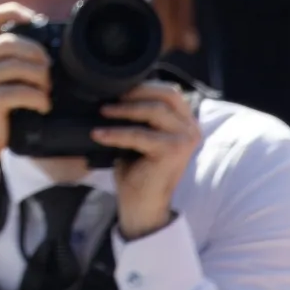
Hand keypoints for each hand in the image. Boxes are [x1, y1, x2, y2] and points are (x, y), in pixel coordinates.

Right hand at [0, 3, 51, 182]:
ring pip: (18, 66)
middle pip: (11, 41)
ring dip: (41, 79)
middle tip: (49, 70)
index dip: (13, 11)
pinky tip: (42, 106)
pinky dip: (38, 98)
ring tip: (47, 91)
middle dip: (37, 54)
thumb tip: (28, 31)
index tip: (34, 20)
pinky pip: (20, 91)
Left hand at [95, 81, 199, 239]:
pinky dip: (116, 133)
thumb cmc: (138, 168)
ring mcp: (185, 140)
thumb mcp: (140, 134)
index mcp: (185, 122)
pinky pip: (139, 135)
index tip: (116, 87)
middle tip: (110, 97)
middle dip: (136, 91)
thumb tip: (115, 90)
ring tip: (102, 111)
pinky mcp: (172, 152)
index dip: (143, 85)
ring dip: (124, 109)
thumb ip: (140, 114)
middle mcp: (191, 128)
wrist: (141, 204)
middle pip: (167, 94)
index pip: (168, 91)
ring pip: (153, 111)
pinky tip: (99, 135)